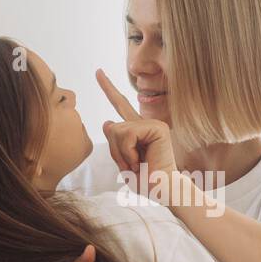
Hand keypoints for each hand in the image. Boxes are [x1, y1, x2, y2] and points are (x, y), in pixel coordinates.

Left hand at [95, 69, 178, 199]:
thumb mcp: (122, 161)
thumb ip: (114, 142)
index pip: (120, 105)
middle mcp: (146, 124)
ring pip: (117, 131)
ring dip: (122, 153)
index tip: (98, 71)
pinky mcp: (158, 127)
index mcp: (138, 131)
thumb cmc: (145, 180)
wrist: (163, 190)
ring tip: (137, 164)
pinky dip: (128, 152)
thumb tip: (107, 121)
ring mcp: (153, 124)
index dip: (108, 88)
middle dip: (116, 152)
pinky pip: (128, 134)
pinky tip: (140, 160)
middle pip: (113, 127)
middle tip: (132, 167)